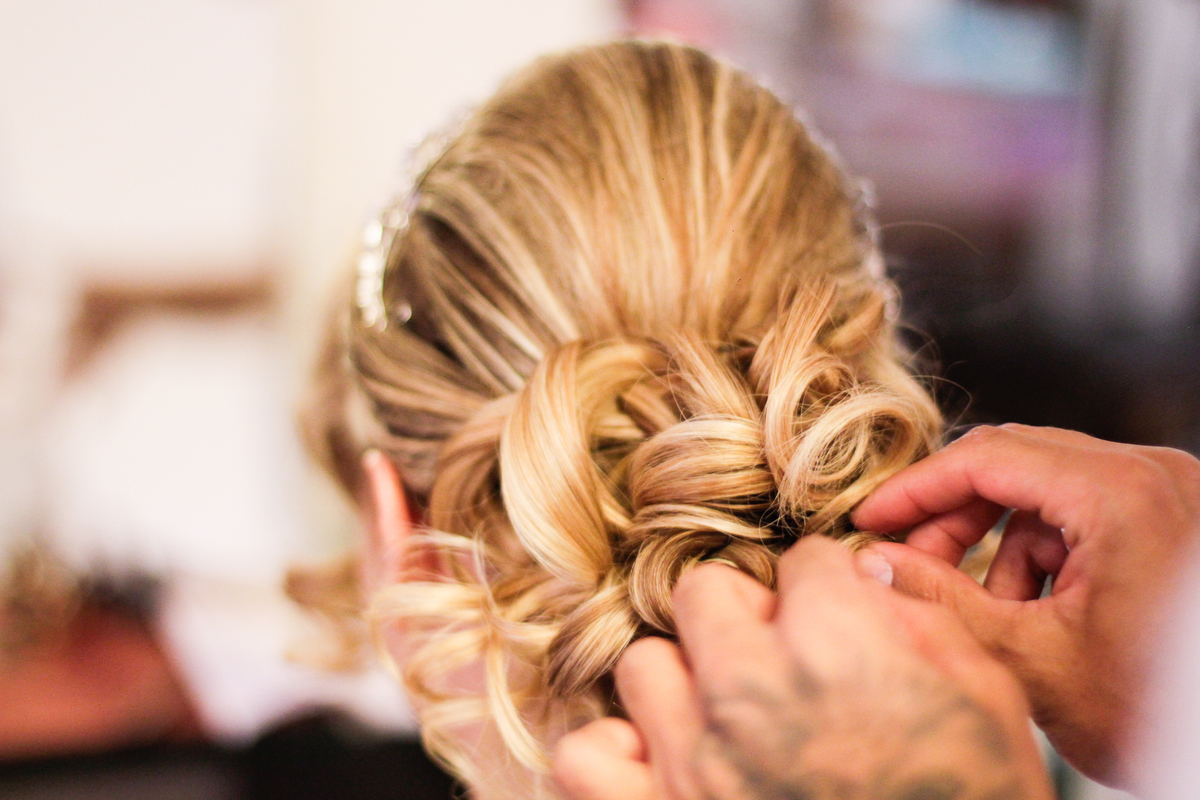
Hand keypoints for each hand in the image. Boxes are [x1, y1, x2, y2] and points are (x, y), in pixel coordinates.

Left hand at [553, 537, 1052, 799]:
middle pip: (706, 591)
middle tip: (778, 659)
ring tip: (724, 719)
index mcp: (837, 650)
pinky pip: (586, 754)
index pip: (805, 561)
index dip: (827, 590)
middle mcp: (750, 693)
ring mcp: (693, 762)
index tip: (835, 620)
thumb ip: (924, 624)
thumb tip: (864, 579)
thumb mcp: (990, 709)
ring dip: (684, 685)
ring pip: (643, 664)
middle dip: (746, 614)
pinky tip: (664, 763)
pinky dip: (617, 754)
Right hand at [852, 424, 1199, 784]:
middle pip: (1016, 462)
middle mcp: (1155, 476)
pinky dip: (1046, 554)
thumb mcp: (1029, 658)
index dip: (915, 488)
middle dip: (955, 516)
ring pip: (1047, 489)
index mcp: (1122, 495)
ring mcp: (1171, 494)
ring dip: (1001, 542)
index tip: (870, 518)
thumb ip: (939, 599)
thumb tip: (872, 562)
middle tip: (910, 564)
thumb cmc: (1158, 715)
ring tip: (988, 609)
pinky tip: (1035, 611)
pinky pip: (1085, 512)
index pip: (986, 457)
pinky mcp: (1174, 519)